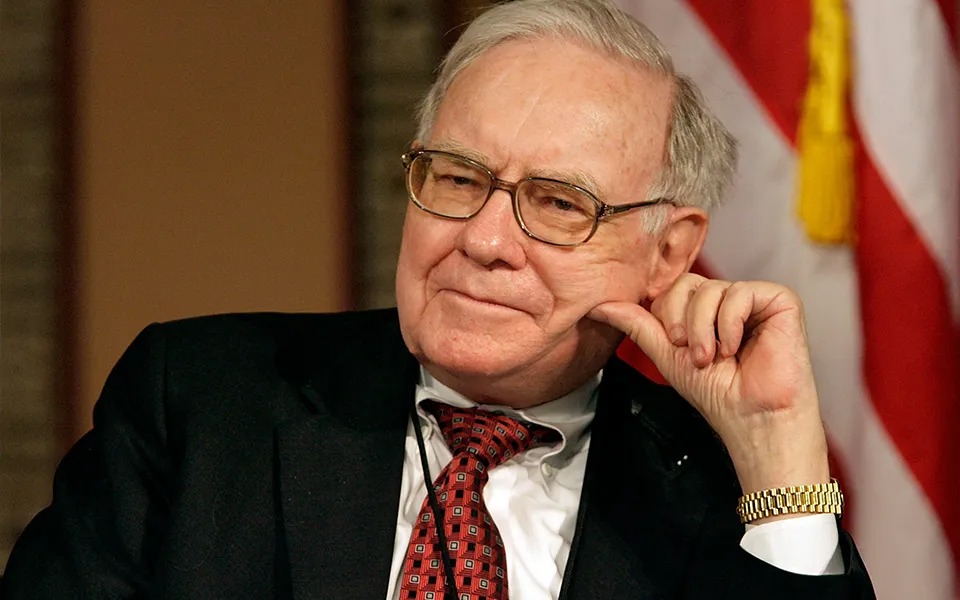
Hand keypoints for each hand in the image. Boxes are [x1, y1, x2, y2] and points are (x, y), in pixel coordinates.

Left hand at [589, 274, 829, 498]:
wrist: (751, 418)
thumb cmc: (716, 393)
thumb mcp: (666, 354)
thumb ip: (637, 325)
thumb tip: (599, 305)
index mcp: (704, 310)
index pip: (672, 288)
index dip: (668, 317)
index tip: (677, 348)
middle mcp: (728, 300)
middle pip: (687, 282)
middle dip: (682, 322)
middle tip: (692, 354)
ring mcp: (755, 299)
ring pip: (711, 288)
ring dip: (704, 329)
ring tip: (715, 357)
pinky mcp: (781, 300)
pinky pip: (741, 292)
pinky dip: (731, 324)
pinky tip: (737, 348)